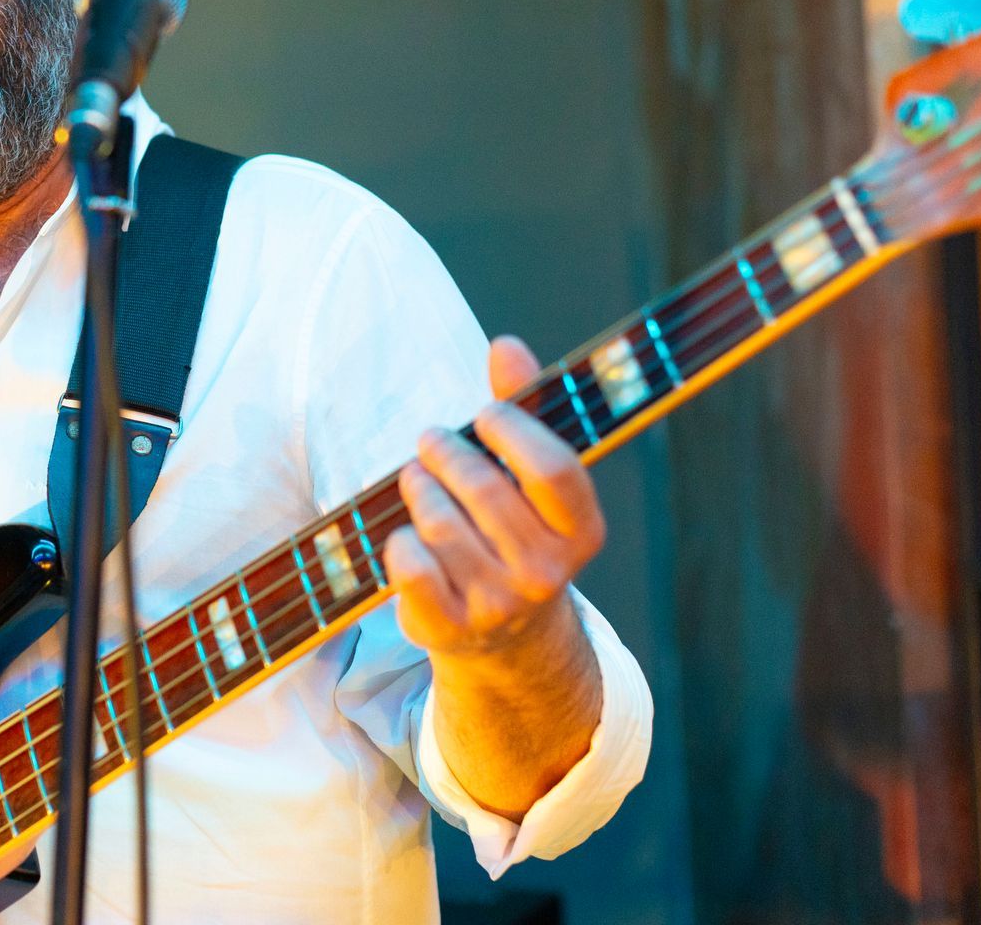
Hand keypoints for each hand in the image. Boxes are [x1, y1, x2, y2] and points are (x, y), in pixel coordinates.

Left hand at [382, 334, 606, 656]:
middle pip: (484, 488)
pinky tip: (404, 533)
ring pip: (439, 522)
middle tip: (430, 440)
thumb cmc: (511, 530)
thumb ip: (521, 411)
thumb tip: (507, 346)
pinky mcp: (450, 626)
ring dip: (418, 489)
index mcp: (582, 531)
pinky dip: (398, 541)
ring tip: (415, 480)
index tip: (484, 414)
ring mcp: (499, 604)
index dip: (512, 430)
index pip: (553, 469)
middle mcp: (547, 573)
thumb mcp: (527, 477)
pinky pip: (409, 564)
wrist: (501, 634)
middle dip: (446, 453)